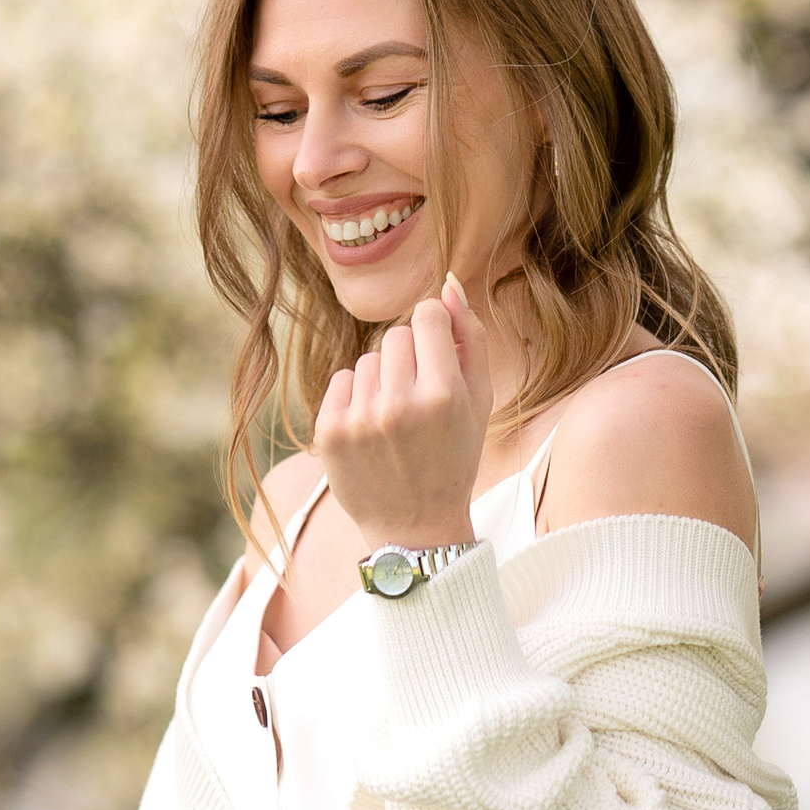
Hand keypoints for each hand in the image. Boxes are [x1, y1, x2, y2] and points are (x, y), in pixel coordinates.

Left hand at [315, 278, 490, 550]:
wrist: (416, 526)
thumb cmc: (455, 457)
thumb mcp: (479, 400)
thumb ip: (470, 337)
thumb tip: (449, 283)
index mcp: (443, 395)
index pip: (427, 315)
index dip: (435, 330)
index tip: (437, 355)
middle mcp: (399, 404)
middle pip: (395, 335)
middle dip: (409, 358)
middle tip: (419, 397)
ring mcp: (360, 420)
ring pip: (367, 359)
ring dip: (382, 380)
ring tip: (396, 419)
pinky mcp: (330, 432)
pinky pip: (341, 379)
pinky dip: (356, 397)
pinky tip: (372, 428)